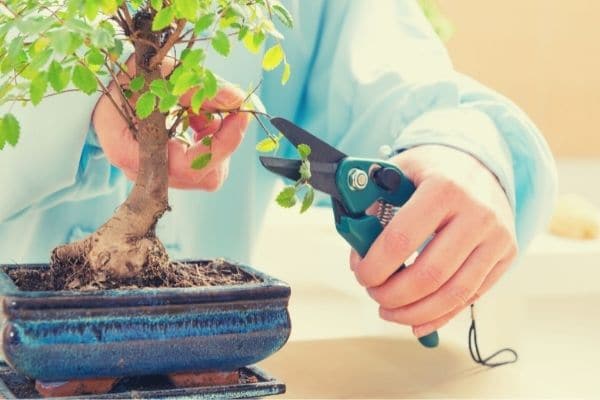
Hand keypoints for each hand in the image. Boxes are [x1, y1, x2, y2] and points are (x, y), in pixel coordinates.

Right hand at [92, 57, 248, 190]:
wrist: (111, 84)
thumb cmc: (130, 76)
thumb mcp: (161, 72)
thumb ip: (197, 86)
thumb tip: (238, 100)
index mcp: (127, 150)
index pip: (185, 166)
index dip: (219, 144)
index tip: (240, 115)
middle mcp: (141, 170)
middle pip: (200, 176)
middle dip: (222, 142)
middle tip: (232, 110)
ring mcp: (155, 172)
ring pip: (206, 174)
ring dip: (217, 140)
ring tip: (206, 110)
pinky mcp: (169, 168)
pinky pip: (201, 165)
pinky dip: (210, 140)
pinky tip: (199, 118)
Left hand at [349, 145, 517, 338]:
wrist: (479, 162)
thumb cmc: (430, 170)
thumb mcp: (398, 171)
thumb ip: (372, 205)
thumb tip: (357, 251)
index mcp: (443, 188)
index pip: (401, 240)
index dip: (374, 266)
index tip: (361, 274)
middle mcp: (476, 213)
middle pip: (429, 274)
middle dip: (393, 295)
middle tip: (374, 294)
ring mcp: (496, 236)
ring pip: (453, 294)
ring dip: (414, 312)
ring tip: (389, 311)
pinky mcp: (507, 254)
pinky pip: (472, 297)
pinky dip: (440, 316)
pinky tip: (417, 322)